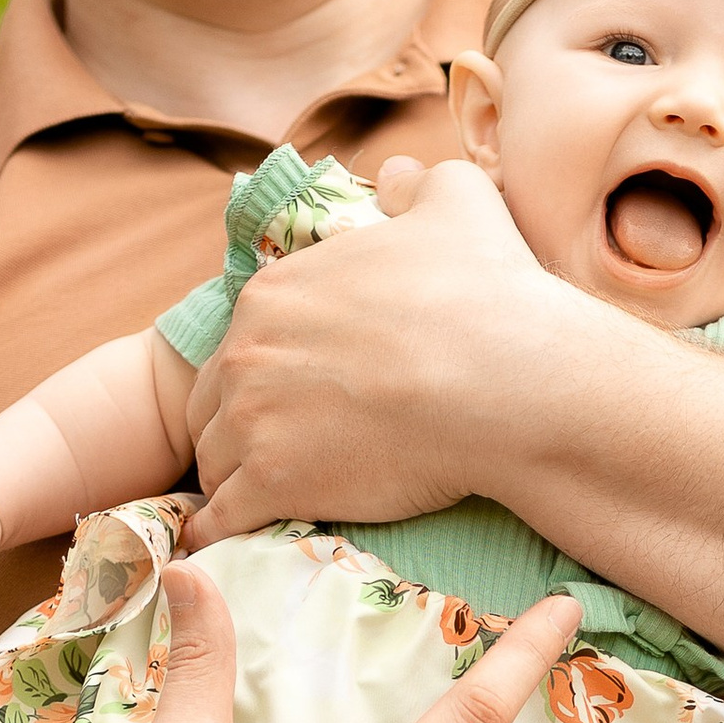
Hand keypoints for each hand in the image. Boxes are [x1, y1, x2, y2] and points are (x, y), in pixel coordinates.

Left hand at [180, 158, 569, 543]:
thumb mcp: (458, 203)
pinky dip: (220, 532)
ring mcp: (253, 420)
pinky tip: (227, 546)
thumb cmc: (488, 294)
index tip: (295, 397)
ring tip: (260, 503)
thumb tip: (398, 176)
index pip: (241, 343)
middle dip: (238, 426)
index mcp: (272, 291)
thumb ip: (418, 185)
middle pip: (215, 402)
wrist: (509, 381)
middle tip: (281, 453)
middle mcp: (246, 351)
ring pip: (214, 461)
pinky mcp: (272, 482)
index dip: (265, 373)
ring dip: (232, 480)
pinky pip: (221, 518)